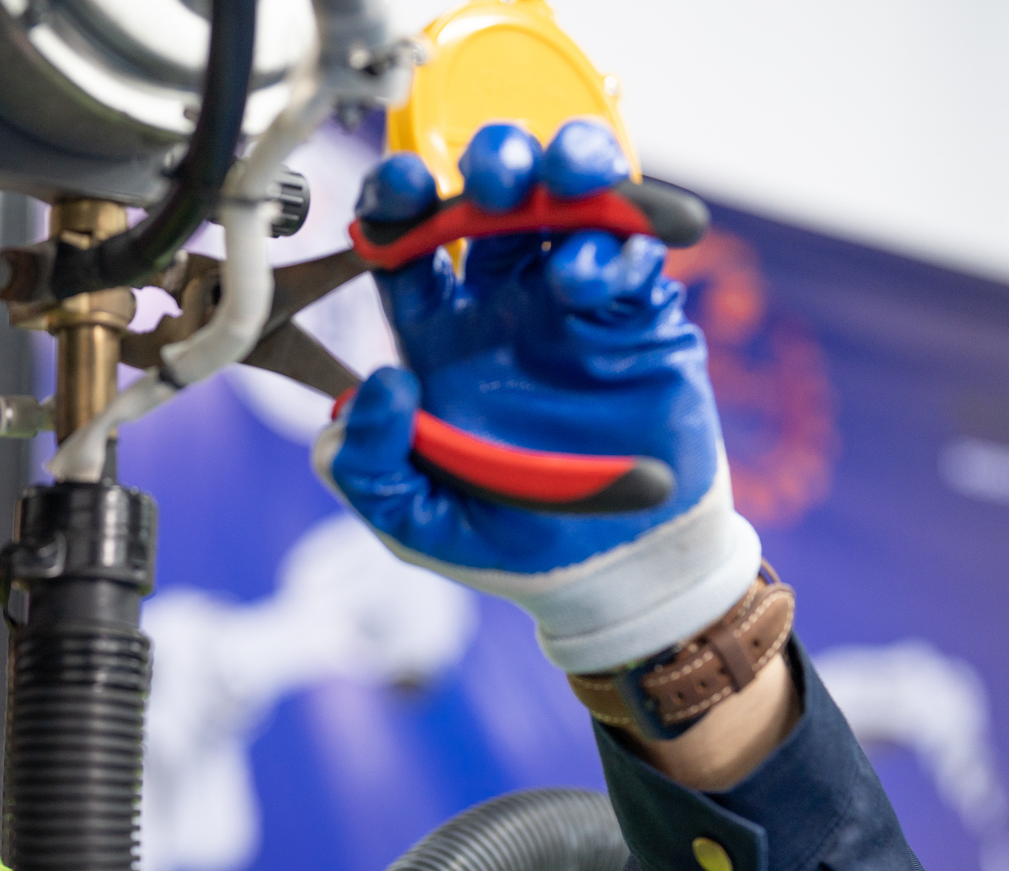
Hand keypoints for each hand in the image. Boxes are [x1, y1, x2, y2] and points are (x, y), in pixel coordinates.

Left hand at [313, 119, 760, 674]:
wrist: (616, 570)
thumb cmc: (508, 542)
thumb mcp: (416, 521)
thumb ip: (367, 469)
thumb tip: (370, 388)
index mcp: (439, 339)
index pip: (406, 245)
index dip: (396, 203)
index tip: (396, 192)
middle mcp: (503, 305)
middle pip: (491, 200)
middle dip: (493, 163)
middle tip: (496, 173)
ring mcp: (575, 302)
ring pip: (571, 199)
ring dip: (568, 165)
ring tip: (565, 176)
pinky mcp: (641, 316)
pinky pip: (633, 252)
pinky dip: (618, 241)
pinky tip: (592, 271)